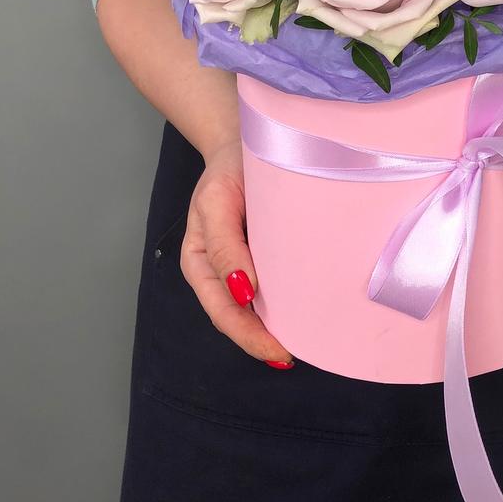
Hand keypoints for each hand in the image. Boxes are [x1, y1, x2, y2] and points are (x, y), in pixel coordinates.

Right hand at [179, 137, 294, 367]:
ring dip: (272, 329)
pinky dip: (281, 307)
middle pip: (236, 318)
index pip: (222, 310)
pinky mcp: (259, 257)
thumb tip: (243, 291)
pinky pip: (267, 289)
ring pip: (251, 309)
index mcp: (200, 260)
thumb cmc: (227, 171)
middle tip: (292, 356)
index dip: (248, 333)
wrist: (241, 145)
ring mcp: (238, 266)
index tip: (278, 347)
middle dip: (261, 341)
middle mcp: (217, 270)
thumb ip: (225, 244)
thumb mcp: (217, 201)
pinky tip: (302, 316)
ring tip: (302, 345)